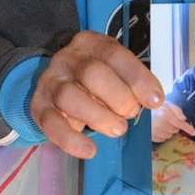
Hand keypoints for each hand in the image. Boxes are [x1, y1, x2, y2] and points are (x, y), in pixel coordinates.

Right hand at [30, 31, 163, 159]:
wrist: (55, 84)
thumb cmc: (95, 79)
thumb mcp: (114, 71)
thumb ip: (131, 82)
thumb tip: (152, 100)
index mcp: (91, 44)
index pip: (114, 54)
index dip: (137, 78)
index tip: (155, 101)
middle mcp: (68, 58)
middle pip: (91, 72)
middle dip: (118, 97)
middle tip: (130, 113)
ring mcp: (51, 81)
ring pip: (69, 96)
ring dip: (98, 116)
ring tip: (118, 129)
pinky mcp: (39, 106)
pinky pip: (51, 123)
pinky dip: (71, 140)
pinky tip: (89, 150)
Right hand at [151, 101, 194, 143]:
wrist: (140, 113)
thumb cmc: (153, 107)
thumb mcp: (166, 104)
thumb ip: (176, 110)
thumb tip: (184, 118)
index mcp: (166, 116)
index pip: (181, 124)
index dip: (188, 129)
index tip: (193, 132)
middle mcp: (163, 126)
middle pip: (176, 130)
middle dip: (174, 125)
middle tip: (167, 119)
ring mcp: (158, 133)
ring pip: (170, 134)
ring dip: (168, 130)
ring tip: (160, 122)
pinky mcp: (153, 137)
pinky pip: (163, 138)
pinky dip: (162, 134)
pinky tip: (157, 128)